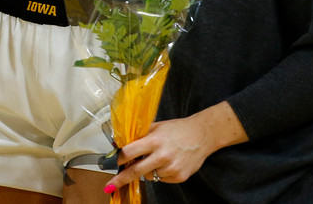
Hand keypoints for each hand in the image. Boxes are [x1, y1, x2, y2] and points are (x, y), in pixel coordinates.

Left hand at [106, 102, 245, 192]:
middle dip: (121, 179)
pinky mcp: (180, 177)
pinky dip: (161, 173)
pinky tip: (169, 162)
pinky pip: (162, 179)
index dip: (119, 158)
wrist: (202, 136)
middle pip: (136, 171)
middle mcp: (163, 155)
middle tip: (111, 185)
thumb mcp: (156, 126)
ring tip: (159, 157)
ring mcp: (172, 168)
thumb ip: (140, 136)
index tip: (112, 163)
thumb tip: (121, 144)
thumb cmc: (177, 129)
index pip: (130, 152)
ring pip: (150, 176)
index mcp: (154, 140)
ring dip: (148, 170)